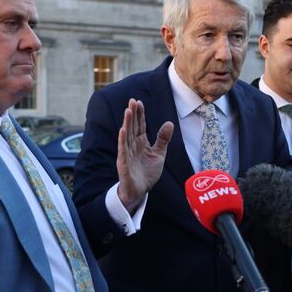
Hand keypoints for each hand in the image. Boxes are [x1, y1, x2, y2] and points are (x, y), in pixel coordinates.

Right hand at [116, 99, 173, 213]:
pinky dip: (122, 140)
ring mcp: (127, 153)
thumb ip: (163, 139)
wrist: (140, 191)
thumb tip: (170, 123)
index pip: (139, 125)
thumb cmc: (147, 173)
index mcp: (140, 142)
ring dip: (126, 123)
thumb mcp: (159, 154)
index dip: (140, 114)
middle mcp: (132, 145)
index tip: (139, 102)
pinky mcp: (124, 163)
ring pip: (126, 135)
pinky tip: (122, 130)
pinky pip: (123, 150)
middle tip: (132, 100)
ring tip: (127, 110)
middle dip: (132, 114)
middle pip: (132, 127)